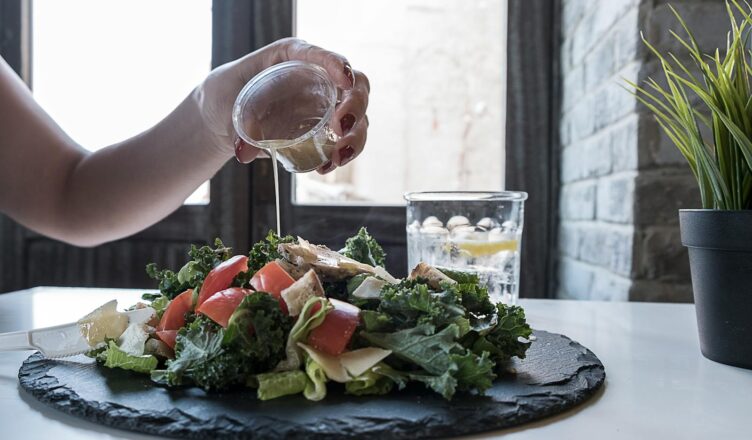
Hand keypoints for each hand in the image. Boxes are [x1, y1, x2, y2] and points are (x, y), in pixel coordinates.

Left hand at [195, 38, 369, 172]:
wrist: (223, 116)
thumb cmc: (225, 96)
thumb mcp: (226, 103)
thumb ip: (236, 126)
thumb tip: (244, 153)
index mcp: (293, 57)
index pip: (321, 56)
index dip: (337, 64)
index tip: (344, 80)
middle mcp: (317, 78)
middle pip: (355, 85)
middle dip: (356, 105)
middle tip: (341, 127)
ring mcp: (326, 104)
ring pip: (358, 116)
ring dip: (355, 137)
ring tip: (338, 157)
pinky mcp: (325, 129)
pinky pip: (346, 140)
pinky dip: (343, 154)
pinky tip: (326, 167)